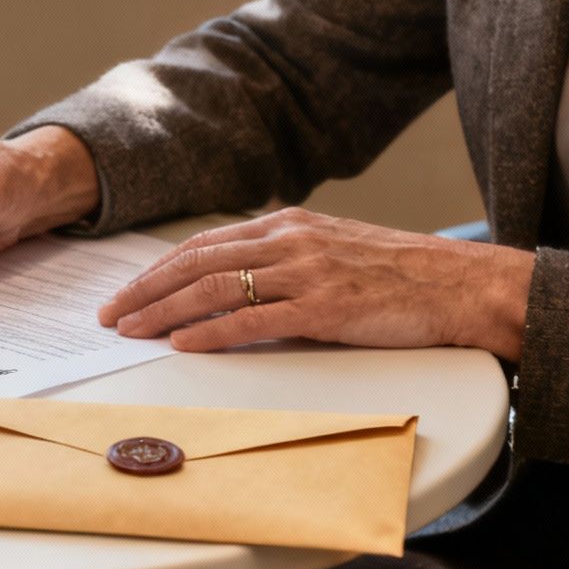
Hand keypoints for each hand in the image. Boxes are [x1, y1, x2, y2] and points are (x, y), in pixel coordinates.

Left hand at [96, 208, 533, 359]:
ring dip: (163, 311)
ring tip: (130, 329)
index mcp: (288, 225)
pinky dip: (210, 331)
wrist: (460, 284)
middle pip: (196, 263)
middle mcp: (290, 241)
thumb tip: (233, 284)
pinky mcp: (325, 307)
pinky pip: (253, 319)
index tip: (126, 290)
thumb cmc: (398, 274)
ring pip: (214, 288)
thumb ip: (283, 261)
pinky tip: (181, 344)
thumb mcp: (331, 252)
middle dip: (145, 290)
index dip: (158, 269)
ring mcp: (306, 272)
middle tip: (108, 313)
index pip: (204, 245)